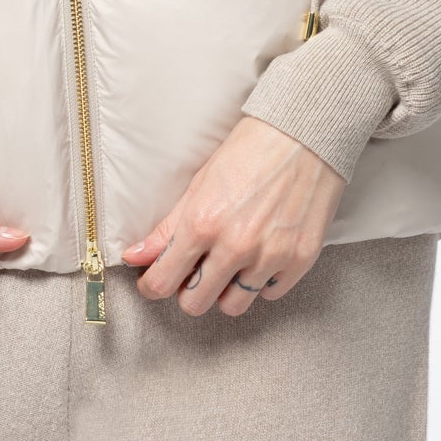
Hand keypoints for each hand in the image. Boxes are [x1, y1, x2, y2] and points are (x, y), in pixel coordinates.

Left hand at [121, 115, 345, 317]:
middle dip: (189, 291)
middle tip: (196, 271)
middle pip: (195, 304)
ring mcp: (271, 256)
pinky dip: (261, 281)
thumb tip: (134, 256)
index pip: (162, 282)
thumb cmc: (250, 151)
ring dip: (226, 290)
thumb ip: (167, 228)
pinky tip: (261, 255)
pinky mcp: (300, 259)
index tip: (156, 280)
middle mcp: (235, 245)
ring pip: (233, 306)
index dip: (153, 285)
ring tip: (231, 263)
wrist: (305, 133)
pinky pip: (269, 294)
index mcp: (203, 223)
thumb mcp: (200, 184)